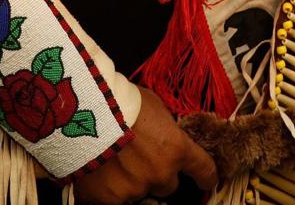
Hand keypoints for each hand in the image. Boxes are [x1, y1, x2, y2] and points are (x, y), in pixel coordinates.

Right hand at [74, 86, 217, 203]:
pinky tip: (99, 174)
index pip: (203, 169)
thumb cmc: (120, 100)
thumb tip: (165, 136)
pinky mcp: (110, 199)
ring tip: (114, 160)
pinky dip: (108, 191)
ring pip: (140, 192)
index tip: (208, 182)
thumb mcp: (154, 108)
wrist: (86, 112)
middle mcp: (161, 173)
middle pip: (168, 186)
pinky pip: (114, 201)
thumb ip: (164, 129)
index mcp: (177, 149)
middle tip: (139, 158)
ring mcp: (135, 189)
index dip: (207, 177)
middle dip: (158, 174)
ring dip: (132, 181)